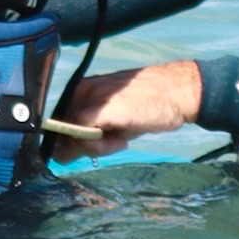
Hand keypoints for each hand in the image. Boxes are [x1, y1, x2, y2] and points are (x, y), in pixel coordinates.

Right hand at [53, 59, 202, 158]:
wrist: (179, 96)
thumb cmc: (149, 101)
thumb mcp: (112, 111)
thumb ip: (83, 123)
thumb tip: (59, 144)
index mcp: (78, 92)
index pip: (59, 126)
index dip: (72, 142)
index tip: (95, 146)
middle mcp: (82, 100)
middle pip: (70, 135)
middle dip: (90, 145)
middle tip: (114, 142)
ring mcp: (96, 111)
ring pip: (84, 140)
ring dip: (102, 146)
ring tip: (122, 139)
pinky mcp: (109, 120)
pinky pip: (97, 139)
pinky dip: (108, 144)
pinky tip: (122, 139)